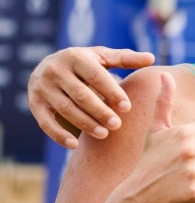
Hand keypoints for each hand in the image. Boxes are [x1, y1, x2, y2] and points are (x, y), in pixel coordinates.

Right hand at [28, 46, 154, 147]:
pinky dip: (59, 135)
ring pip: (65, 110)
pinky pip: (45, 123)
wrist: (47, 66)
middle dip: (100, 111)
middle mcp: (55, 71)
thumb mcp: (102, 57)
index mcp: (75, 56)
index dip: (112, 92)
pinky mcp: (35, 104)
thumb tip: (152, 57)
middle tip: (117, 125)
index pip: (95, 76)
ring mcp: (42, 88)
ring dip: (85, 124)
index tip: (127, 107)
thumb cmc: (85, 63)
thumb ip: (126, 59)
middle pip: (80, 95)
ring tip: (104, 134)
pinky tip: (75, 145)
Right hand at [116, 73, 194, 202]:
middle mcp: (189, 149)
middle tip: (189, 166)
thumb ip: (164, 103)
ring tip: (190, 178)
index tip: (189, 150)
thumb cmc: (149, 162)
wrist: (135, 198)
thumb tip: (165, 75)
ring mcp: (193, 171)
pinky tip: (193, 191)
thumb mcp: (155, 131)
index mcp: (184, 132)